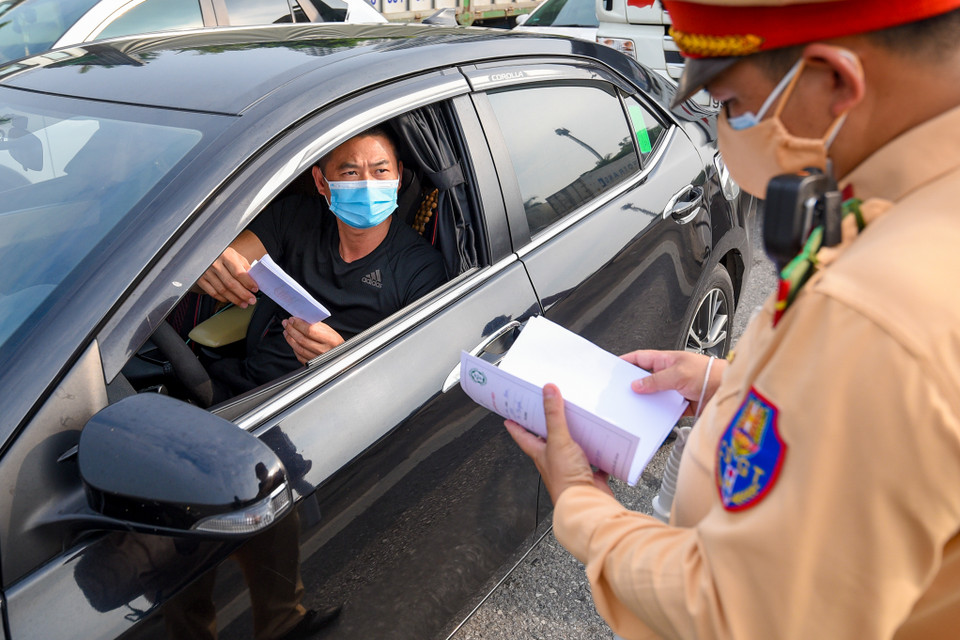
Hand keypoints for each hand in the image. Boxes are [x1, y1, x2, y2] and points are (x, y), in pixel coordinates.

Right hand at [195, 247, 257, 306]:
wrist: (203, 251)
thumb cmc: (222, 254)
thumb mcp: (234, 255)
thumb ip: (244, 266)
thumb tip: (253, 280)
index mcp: (226, 256)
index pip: (238, 273)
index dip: (248, 283)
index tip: (255, 289)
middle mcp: (215, 264)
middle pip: (231, 284)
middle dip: (243, 294)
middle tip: (251, 300)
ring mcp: (206, 272)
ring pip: (222, 290)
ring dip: (234, 299)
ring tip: (243, 303)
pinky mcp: (200, 279)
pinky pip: (213, 292)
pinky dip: (223, 298)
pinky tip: (230, 300)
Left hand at [282, 317, 344, 363]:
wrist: (341, 355)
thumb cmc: (334, 341)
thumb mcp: (329, 331)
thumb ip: (316, 325)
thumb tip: (301, 320)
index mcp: (330, 339)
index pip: (310, 330)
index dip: (298, 324)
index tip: (292, 319)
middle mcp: (324, 350)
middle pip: (302, 339)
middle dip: (291, 330)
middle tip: (286, 323)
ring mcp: (317, 358)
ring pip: (299, 348)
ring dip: (290, 338)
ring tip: (286, 331)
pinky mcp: (312, 364)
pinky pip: (299, 356)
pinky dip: (294, 348)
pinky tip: (292, 341)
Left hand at [505, 384, 612, 504]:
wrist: (586, 504)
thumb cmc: (566, 481)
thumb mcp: (558, 441)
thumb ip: (553, 415)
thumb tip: (547, 391)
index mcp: (540, 453)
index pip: (522, 436)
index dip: (515, 425)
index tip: (510, 415)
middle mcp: (553, 461)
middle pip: (547, 441)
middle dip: (546, 427)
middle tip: (547, 411)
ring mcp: (570, 469)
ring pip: (570, 450)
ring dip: (574, 439)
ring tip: (578, 423)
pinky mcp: (587, 476)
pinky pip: (593, 463)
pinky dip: (598, 456)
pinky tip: (604, 447)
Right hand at [621, 350, 725, 415]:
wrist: (729, 390)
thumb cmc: (709, 373)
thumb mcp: (678, 373)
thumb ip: (656, 380)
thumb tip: (637, 384)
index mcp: (667, 359)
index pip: (641, 358)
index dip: (627, 361)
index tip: (615, 367)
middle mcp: (670, 373)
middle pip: (646, 378)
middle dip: (635, 384)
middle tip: (622, 391)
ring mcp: (675, 389)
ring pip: (655, 395)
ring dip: (648, 401)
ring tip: (636, 406)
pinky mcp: (682, 404)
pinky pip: (666, 409)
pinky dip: (660, 413)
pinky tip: (654, 417)